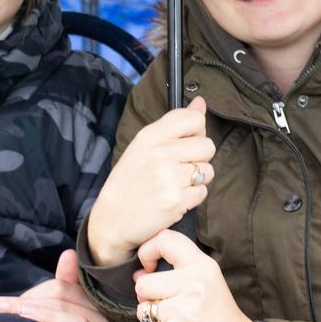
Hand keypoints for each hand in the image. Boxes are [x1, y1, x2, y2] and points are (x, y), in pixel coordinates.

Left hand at [0, 250, 112, 321]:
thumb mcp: (64, 310)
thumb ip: (64, 284)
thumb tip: (69, 254)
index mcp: (89, 303)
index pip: (62, 288)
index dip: (33, 292)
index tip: (3, 304)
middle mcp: (99, 319)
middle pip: (66, 303)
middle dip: (32, 304)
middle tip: (2, 309)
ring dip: (49, 318)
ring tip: (24, 319)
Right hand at [86, 96, 214, 264]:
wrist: (112, 219)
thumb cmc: (130, 180)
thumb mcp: (144, 145)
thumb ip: (174, 123)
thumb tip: (200, 102)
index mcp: (151, 135)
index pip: (194, 119)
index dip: (197, 132)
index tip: (186, 142)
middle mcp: (161, 153)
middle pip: (208, 146)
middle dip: (200, 158)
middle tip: (181, 168)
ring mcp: (170, 177)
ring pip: (208, 170)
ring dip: (197, 179)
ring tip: (176, 184)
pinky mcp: (177, 201)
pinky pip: (202, 192)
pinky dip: (193, 197)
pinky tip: (176, 198)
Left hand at [133, 230, 259, 321]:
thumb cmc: (219, 314)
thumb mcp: (208, 280)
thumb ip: (177, 270)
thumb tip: (138, 273)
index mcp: (202, 266)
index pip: (165, 240)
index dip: (148, 251)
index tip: (149, 267)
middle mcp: (193, 286)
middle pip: (143, 284)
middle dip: (148, 298)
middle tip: (167, 305)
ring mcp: (183, 312)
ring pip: (142, 311)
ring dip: (152, 320)